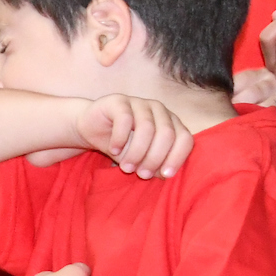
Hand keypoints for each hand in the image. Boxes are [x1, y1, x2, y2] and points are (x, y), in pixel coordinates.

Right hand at [77, 94, 192, 178]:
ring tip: (126, 167)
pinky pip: (125, 120)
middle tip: (142, 175)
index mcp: (170, 122)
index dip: (177, 157)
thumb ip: (154, 164)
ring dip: (137, 152)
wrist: (91, 128)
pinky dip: (120, 139)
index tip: (164, 175)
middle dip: (155, 158)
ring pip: (146, 128)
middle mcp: (159, 110)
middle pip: (166, 135)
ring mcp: (140, 103)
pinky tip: (114, 150)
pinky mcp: (120, 101)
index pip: (184, 138)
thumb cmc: (120, 144)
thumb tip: (164, 175)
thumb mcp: (139, 157)